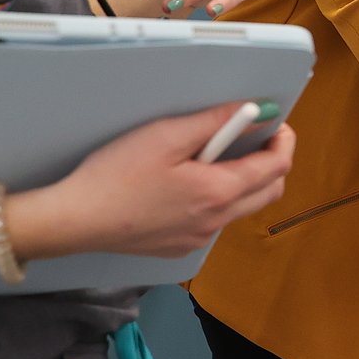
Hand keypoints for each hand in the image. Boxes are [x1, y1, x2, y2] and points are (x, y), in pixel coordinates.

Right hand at [15, 100, 293, 259]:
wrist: (75, 219)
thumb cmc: (115, 174)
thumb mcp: (166, 135)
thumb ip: (216, 122)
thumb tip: (257, 111)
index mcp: (219, 192)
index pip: (277, 167)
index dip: (283, 141)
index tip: (276, 122)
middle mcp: (216, 222)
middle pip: (268, 192)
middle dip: (271, 163)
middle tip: (252, 137)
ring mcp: (198, 239)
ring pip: (240, 208)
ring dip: (240, 181)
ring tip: (207, 156)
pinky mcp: (179, 247)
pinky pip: (213, 222)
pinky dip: (215, 199)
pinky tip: (183, 184)